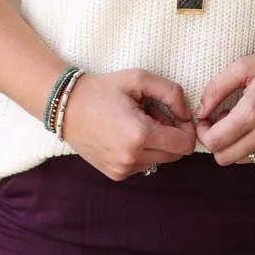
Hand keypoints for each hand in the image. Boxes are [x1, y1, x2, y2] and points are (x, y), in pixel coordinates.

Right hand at [61, 69, 196, 180]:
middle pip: (176, 155)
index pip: (186, 144)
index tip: (176, 115)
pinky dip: (143, 151)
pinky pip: (144, 165)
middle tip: (153, 115)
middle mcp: (133, 158)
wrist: (67, 107)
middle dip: (172, 135)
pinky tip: (126, 134)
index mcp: (140, 135)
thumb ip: (171, 92)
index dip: (187, 128)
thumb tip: (187, 116)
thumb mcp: (139, 79)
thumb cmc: (104, 89)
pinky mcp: (116, 174)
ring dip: (157, 143)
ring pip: (161, 160)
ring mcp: (123, 169)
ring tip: (137, 123)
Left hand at [194, 35, 254, 165]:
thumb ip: (216, 88)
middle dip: (215, 142)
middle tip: (220, 121)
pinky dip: (254, 144)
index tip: (206, 119)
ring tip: (241, 121)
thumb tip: (201, 112)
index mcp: (253, 112)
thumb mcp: (244, 66)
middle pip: (224, 158)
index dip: (203, 132)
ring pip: (243, 160)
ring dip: (235, 145)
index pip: (214, 142)